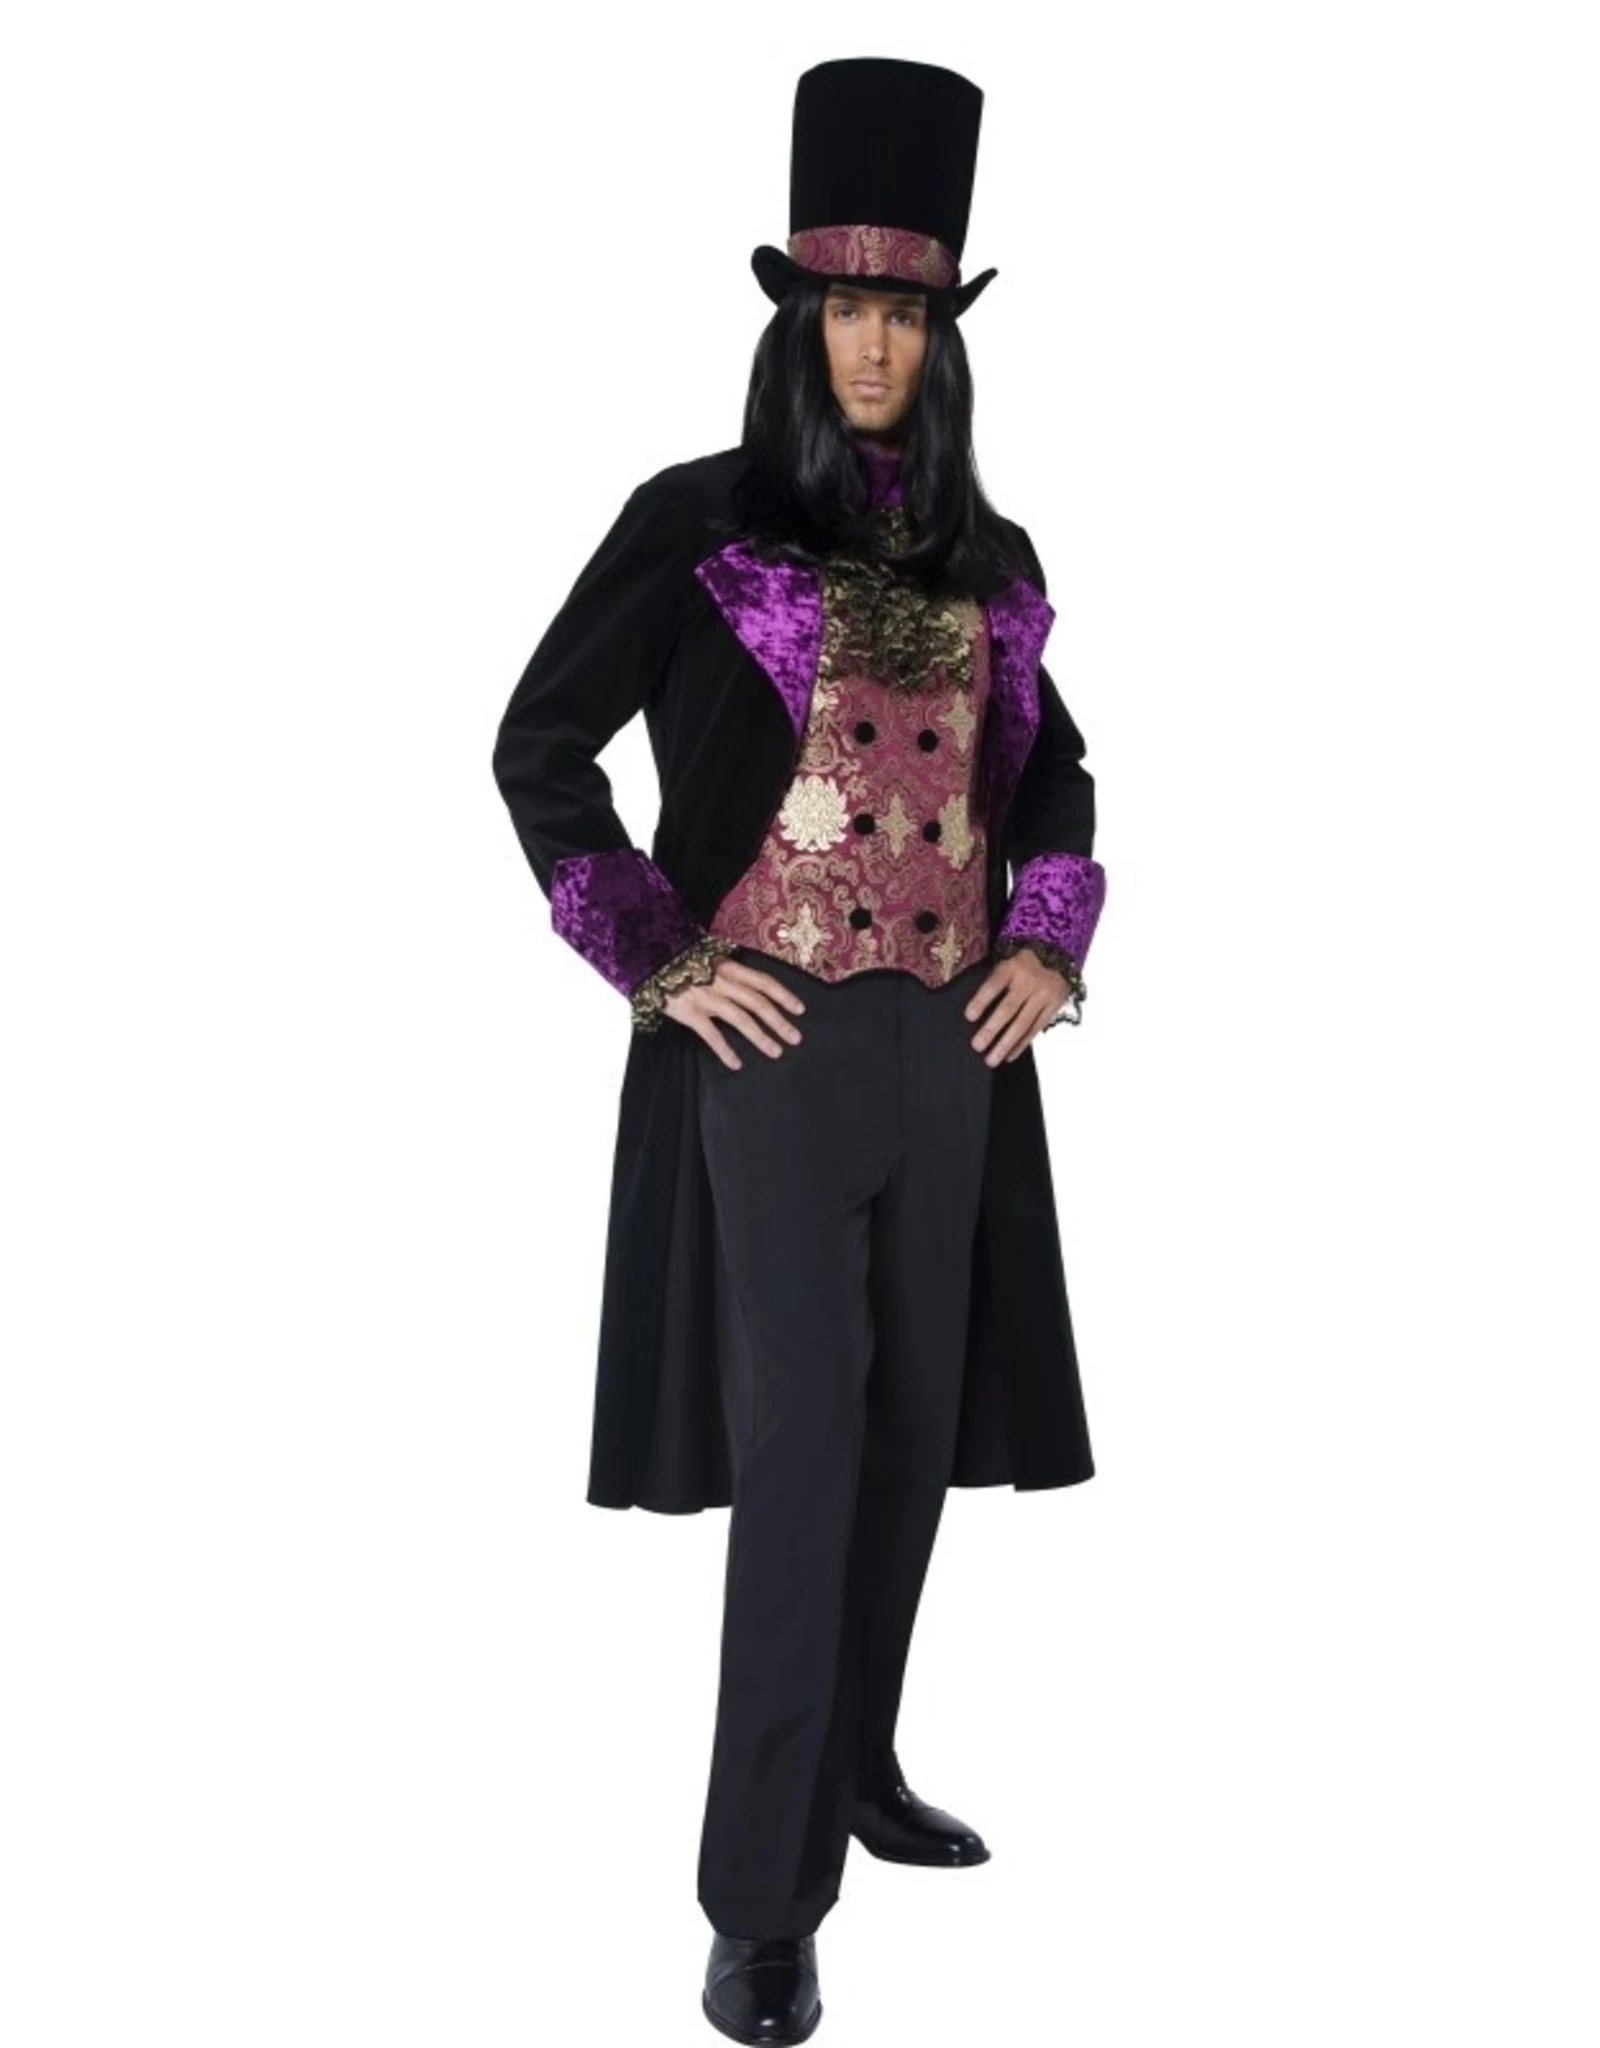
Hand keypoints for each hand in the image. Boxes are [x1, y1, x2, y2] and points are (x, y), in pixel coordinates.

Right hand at [667, 958, 805, 1069]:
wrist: (650, 960)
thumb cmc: (681, 962)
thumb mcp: (710, 959)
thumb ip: (729, 972)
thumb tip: (750, 984)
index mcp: (729, 967)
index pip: (763, 981)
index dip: (784, 995)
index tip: (800, 1009)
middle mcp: (722, 981)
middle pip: (758, 1003)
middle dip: (780, 1022)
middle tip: (796, 1038)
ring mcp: (707, 997)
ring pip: (741, 1019)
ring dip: (761, 1037)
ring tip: (776, 1052)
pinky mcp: (690, 1012)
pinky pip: (711, 1034)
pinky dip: (725, 1050)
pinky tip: (736, 1064)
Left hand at [964, 947, 1070, 1063]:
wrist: (1056, 956)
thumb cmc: (1021, 966)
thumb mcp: (1006, 965)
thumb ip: (994, 983)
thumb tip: (974, 1014)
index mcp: (1012, 967)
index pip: (993, 985)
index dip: (981, 1001)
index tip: (968, 1016)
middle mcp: (1029, 980)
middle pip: (1008, 1008)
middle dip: (991, 1029)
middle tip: (977, 1046)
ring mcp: (1043, 994)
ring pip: (1022, 1023)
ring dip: (1005, 1044)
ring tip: (991, 1059)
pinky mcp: (1054, 1006)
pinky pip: (1035, 1029)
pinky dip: (1021, 1044)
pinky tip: (1009, 1055)